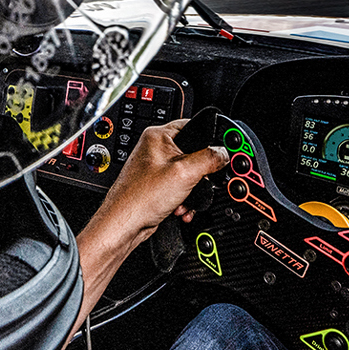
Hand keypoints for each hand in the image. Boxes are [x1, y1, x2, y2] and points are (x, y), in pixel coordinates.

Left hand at [91, 118, 229, 246]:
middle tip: (199, 181)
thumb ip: (209, 158)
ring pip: (188, 174)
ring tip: (185, 198)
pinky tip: (180, 207)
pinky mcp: (157, 185)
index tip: (219, 152)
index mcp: (158, 136)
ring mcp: (156, 168)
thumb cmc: (140, 197)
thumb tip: (223, 153)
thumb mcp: (185, 173)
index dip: (208, 139)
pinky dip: (184, 199)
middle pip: (193, 153)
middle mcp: (155, 149)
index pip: (192, 125)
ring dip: (192, 190)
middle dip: (200, 173)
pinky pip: (180, 187)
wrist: (124, 224)